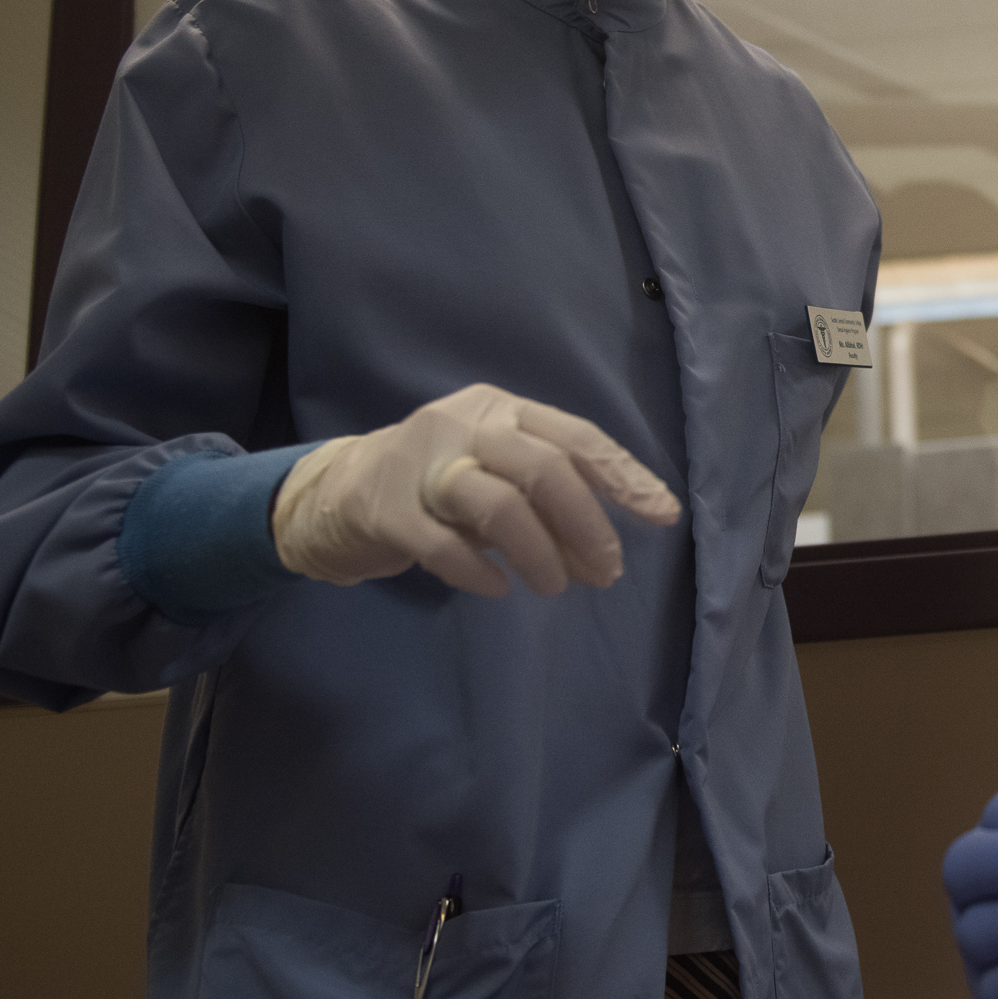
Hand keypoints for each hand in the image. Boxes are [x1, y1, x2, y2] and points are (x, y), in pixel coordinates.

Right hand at [272, 383, 679, 597]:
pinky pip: (445, 545)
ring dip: (540, 554)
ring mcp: (421, 462)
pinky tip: (496, 589)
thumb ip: (548, 506)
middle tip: (606, 571)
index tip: (663, 514)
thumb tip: (603, 555)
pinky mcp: (385, 507)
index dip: (624, 475)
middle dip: (586, 524)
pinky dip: (480, 572)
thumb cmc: (437, 484)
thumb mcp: (498, 479)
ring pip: (499, 504)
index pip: (576, 436)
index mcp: (502, 409)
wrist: (334, 492)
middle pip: (544, 467)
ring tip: (553, 588)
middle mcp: (465, 423)